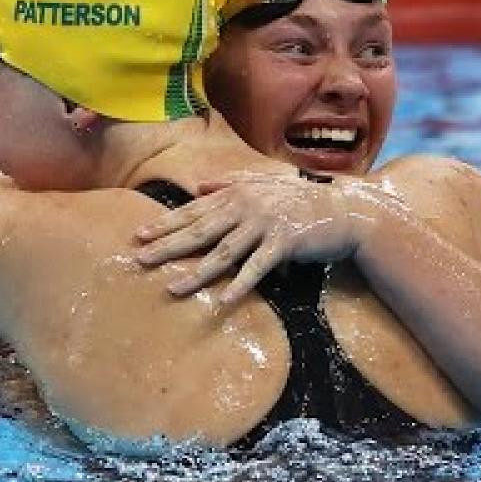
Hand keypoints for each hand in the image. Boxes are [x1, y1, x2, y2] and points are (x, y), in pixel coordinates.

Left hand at [135, 172, 378, 302]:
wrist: (342, 210)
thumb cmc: (300, 199)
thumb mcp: (264, 184)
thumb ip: (230, 182)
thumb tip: (199, 186)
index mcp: (237, 193)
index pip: (193, 211)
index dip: (165, 223)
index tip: (138, 234)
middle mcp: (246, 206)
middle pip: (200, 231)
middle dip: (167, 246)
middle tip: (140, 259)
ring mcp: (265, 225)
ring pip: (223, 252)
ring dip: (197, 272)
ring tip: (173, 289)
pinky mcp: (284, 244)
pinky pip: (257, 268)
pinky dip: (241, 284)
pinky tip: (224, 300)